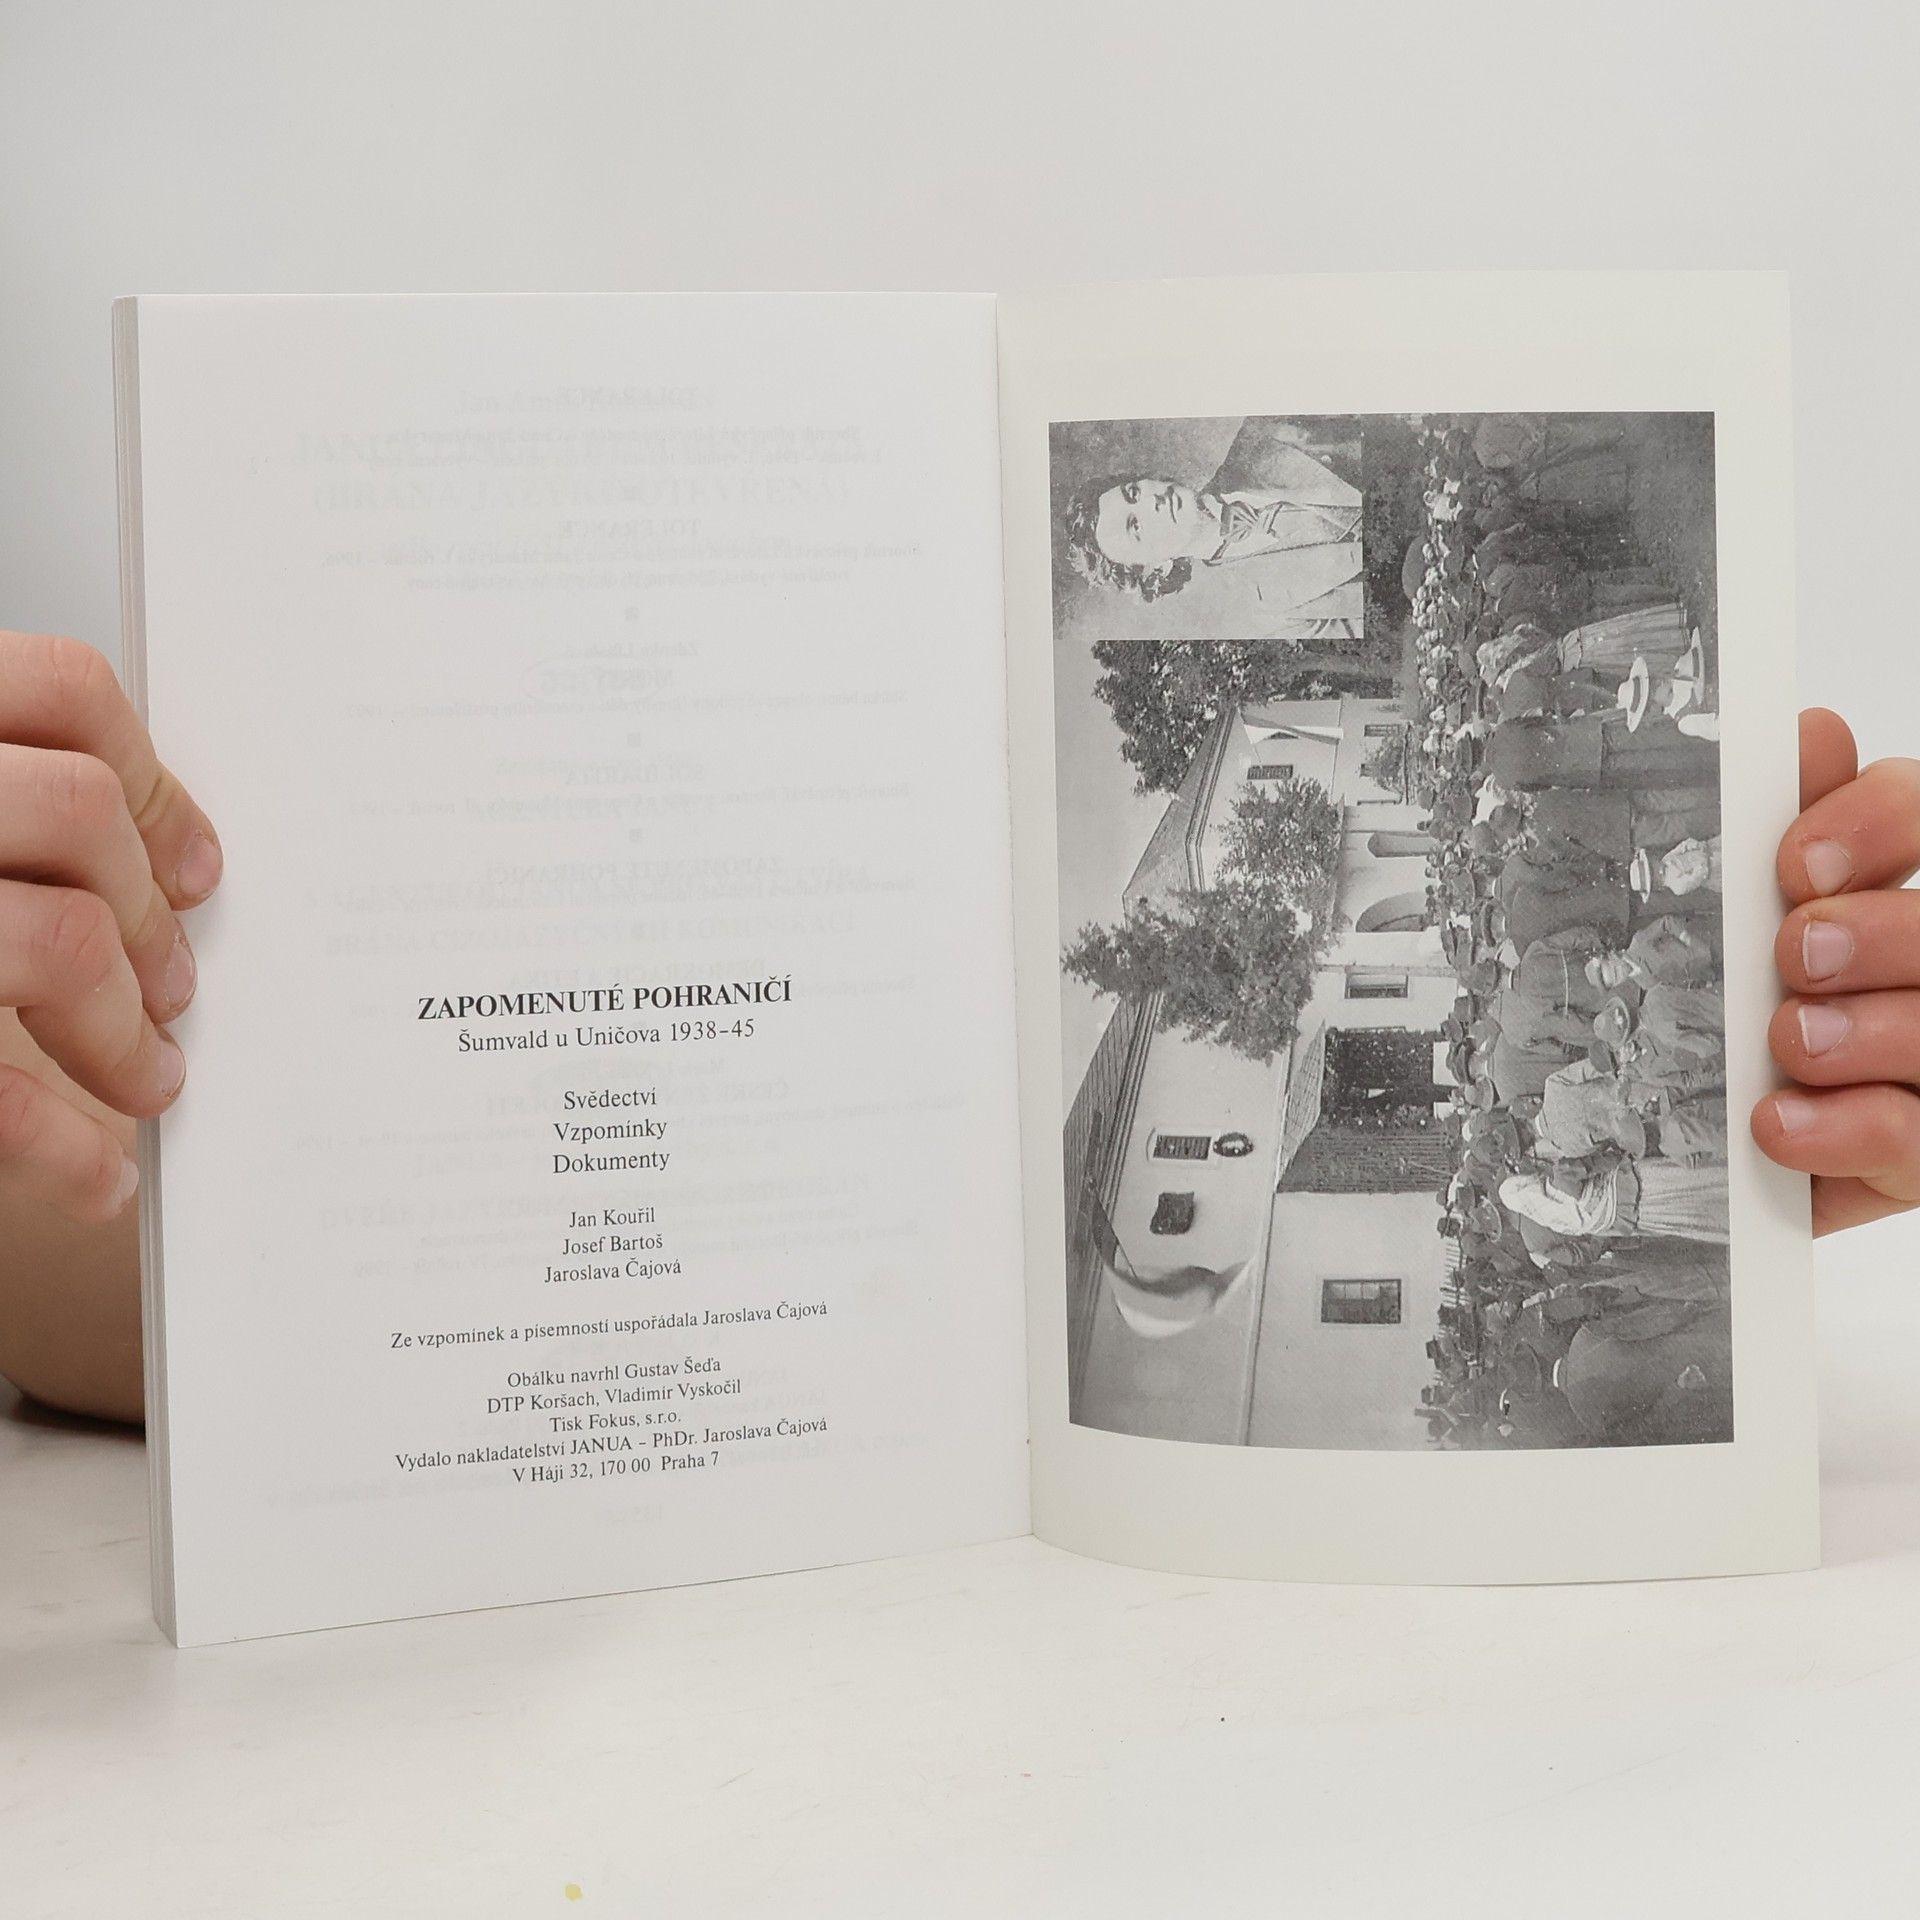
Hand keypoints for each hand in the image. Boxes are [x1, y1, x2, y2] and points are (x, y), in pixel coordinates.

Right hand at [0, 629, 220, 1222]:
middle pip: (73, 813)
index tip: (189, 867)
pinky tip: (91, 1175)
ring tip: (144, 1077)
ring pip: (54, 939)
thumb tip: (144, 844)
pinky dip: (53, 1144)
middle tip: (170, 990)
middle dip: (149, 918)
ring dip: (121, 1033)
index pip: (59, 691)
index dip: (150, 783)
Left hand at [1754, 709, 1919, 1232]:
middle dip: (1877, 933)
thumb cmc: (1757, 1008)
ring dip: (1864, 1032)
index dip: (1878, 824)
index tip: (1798, 862)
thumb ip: (1790, 830)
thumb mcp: (1758, 913)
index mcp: (1896, 889)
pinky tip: (1779, 1119)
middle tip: (1798, 951)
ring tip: (1790, 1039)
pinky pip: (1914, 1142)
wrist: (1724, 1148)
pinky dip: (1844, 1128)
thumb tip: (1809, 734)